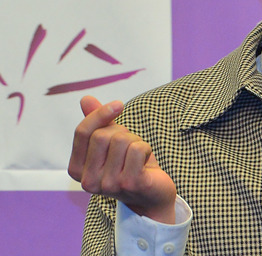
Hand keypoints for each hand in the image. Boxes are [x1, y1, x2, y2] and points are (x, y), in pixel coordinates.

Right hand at [68, 96, 176, 222]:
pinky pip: (138, 149)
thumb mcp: (111, 143)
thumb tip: (85, 99)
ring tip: (138, 156)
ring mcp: (108, 185)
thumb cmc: (130, 166)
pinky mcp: (130, 184)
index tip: (118, 104)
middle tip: (130, 145)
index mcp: (77, 169)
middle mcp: (88, 181)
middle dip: (122, 132)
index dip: (100, 113)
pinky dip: (146, 148)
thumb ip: (98, 123)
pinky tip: (146, 162)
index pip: (82, 132)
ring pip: (121, 140)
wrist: (152, 196)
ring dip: (135, 141)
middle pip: (103, 135)